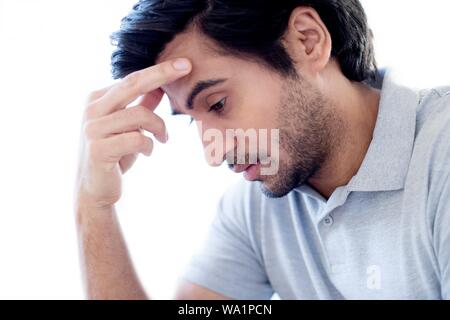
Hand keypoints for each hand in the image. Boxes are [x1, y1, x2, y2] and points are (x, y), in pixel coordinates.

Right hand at [75, 58, 191, 208]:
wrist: (94, 190)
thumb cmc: (114, 155)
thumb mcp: (129, 127)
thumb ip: (141, 106)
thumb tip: (160, 87)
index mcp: (97, 99)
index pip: (132, 79)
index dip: (159, 71)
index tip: (184, 63)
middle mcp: (91, 109)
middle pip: (132, 84)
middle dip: (162, 73)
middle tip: (187, 67)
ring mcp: (92, 129)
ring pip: (140, 115)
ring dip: (160, 128)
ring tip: (163, 139)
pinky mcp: (98, 149)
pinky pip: (137, 139)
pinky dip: (150, 146)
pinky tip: (147, 152)